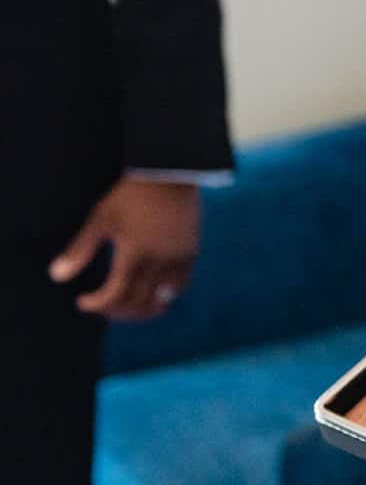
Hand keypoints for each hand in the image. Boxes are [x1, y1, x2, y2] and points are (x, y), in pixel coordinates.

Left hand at [49, 177, 200, 319]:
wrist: (169, 172)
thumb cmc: (131, 194)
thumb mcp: (101, 219)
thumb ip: (80, 250)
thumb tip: (56, 276)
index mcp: (134, 256)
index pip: (114, 296)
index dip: (96, 305)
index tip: (83, 302)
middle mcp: (158, 264)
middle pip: (137, 304)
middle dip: (116, 311)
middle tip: (102, 308)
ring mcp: (178, 261)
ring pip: (160, 301)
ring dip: (141, 310)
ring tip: (126, 307)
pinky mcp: (191, 255)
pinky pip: (178, 288)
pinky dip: (162, 297)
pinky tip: (150, 292)